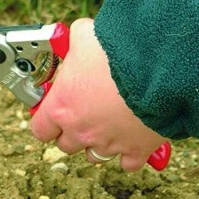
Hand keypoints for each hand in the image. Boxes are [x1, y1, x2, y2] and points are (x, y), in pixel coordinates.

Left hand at [30, 18, 166, 171]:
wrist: (157, 68)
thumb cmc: (115, 53)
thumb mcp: (84, 35)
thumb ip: (74, 41)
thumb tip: (77, 36)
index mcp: (62, 107)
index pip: (40, 129)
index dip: (47, 119)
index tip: (54, 110)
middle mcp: (81, 131)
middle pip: (66, 145)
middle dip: (72, 131)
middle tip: (82, 113)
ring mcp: (109, 144)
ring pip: (95, 156)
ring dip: (97, 142)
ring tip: (107, 124)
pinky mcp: (136, 150)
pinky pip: (127, 163)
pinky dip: (128, 153)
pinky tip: (131, 135)